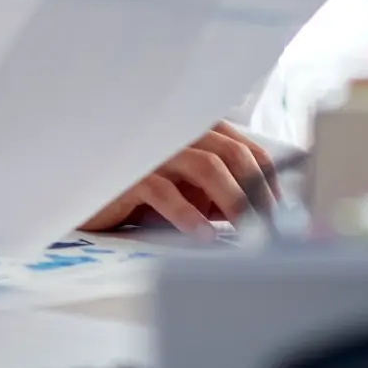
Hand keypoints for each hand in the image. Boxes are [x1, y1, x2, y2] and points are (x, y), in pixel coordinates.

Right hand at [79, 122, 276, 236]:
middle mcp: (175, 134)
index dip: (267, 178)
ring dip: (234, 200)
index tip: (280, 211)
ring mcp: (152, 152)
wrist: (87, 196)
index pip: (243, 147)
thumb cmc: (140, 193)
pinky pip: (164, 190)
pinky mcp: (128, 175)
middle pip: (231, 152)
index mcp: (192, 133)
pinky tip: (204, 235)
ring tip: (248, 230)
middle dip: (257, 190)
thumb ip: (219, 195)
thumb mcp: (188, 193)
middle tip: (270, 225)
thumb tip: (262, 213)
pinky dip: (188, 214)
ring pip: (206, 166)